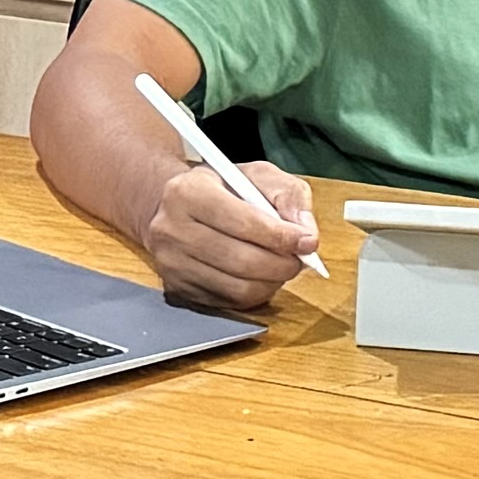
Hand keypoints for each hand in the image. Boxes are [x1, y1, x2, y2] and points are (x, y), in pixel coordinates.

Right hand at [143, 157, 323, 311]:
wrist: (176, 208)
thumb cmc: (222, 190)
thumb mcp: (257, 176)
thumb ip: (289, 196)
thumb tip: (307, 233)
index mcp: (188, 192)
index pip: (243, 222)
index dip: (281, 236)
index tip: (308, 242)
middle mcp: (171, 229)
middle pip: (241, 261)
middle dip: (282, 264)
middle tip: (299, 259)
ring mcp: (171, 264)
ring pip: (239, 288)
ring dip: (272, 281)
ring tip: (281, 266)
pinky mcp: (176, 289)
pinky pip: (230, 302)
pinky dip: (256, 293)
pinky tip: (260, 276)